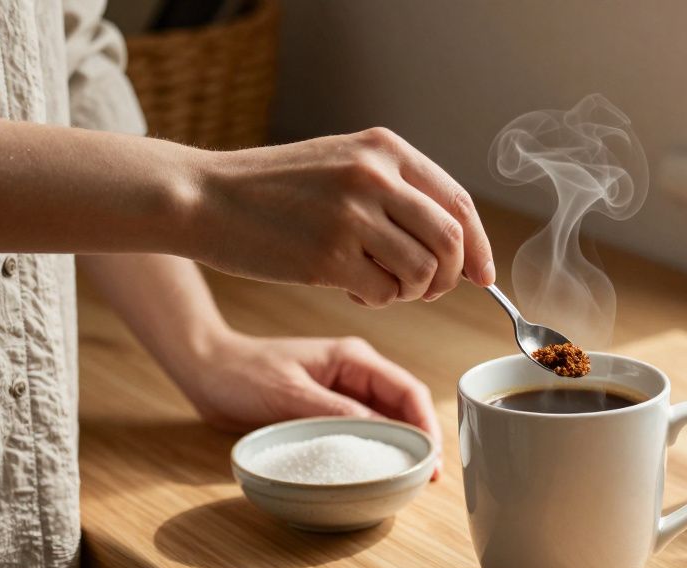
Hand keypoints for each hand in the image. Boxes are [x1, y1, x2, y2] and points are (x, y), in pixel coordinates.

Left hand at [179, 331, 442, 474]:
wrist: (207, 370)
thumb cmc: (243, 373)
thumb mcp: (289, 393)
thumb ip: (334, 411)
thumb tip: (376, 433)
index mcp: (354, 359)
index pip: (407, 390)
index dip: (425, 424)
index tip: (430, 456)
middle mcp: (356, 374)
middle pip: (404, 408)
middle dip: (420, 441)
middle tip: (427, 477)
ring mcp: (344, 393)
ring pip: (387, 422)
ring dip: (399, 448)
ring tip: (412, 480)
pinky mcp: (329, 412)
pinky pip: (362, 432)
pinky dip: (374, 451)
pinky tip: (379, 472)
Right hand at [184, 127, 495, 306]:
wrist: (204, 197)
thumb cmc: (274, 189)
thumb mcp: (342, 163)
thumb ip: (396, 191)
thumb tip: (456, 242)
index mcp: (384, 149)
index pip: (458, 202)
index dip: (478, 245)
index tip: (482, 274)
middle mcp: (374, 176)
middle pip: (450, 241)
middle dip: (449, 276)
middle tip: (427, 289)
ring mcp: (352, 216)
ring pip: (423, 272)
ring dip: (411, 291)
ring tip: (379, 283)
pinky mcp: (329, 256)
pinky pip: (385, 293)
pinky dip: (379, 299)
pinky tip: (351, 287)